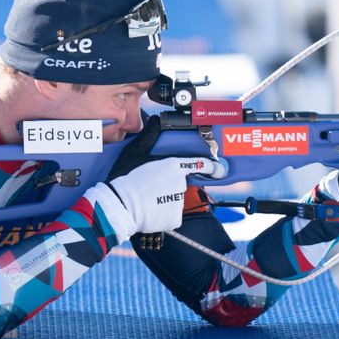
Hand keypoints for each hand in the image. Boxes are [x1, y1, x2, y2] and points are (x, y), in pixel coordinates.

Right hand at [86, 115, 225, 241]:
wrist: (120, 205)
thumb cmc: (126, 178)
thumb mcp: (136, 152)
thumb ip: (150, 136)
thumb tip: (156, 121)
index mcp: (173, 165)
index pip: (200, 165)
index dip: (211, 167)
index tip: (218, 169)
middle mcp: (180, 183)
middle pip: (181, 184)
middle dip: (169, 186)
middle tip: (151, 187)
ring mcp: (179, 201)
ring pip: (175, 200)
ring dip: (164, 201)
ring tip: (147, 199)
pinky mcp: (175, 217)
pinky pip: (171, 215)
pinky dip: (163, 215)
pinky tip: (150, 211)